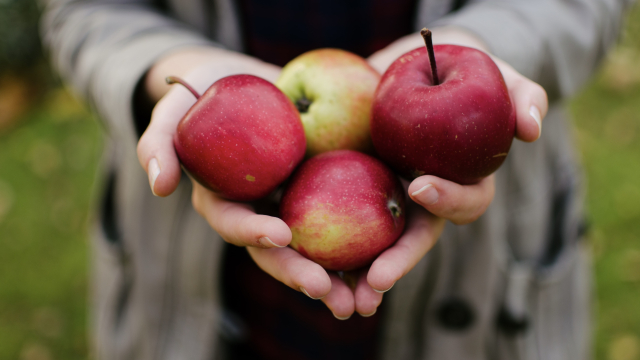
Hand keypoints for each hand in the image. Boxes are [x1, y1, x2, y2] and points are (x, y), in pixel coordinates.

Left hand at [342, 27, 549, 316]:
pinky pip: (337, 216)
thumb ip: (521, 96)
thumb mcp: (495, 76)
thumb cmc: (461, 70)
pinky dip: (323, 241)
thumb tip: (531, 130)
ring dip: (358, 273)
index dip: (447, 199)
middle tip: (376, 280)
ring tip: (339, 298)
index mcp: (458, 181)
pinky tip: (298, 253)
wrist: (413, 64)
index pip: (461, 202)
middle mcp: (422, 197)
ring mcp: (387, 193)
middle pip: (413, 239)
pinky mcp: (351, 183)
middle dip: (398, 262)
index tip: (420, 185)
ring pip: (375, 243)